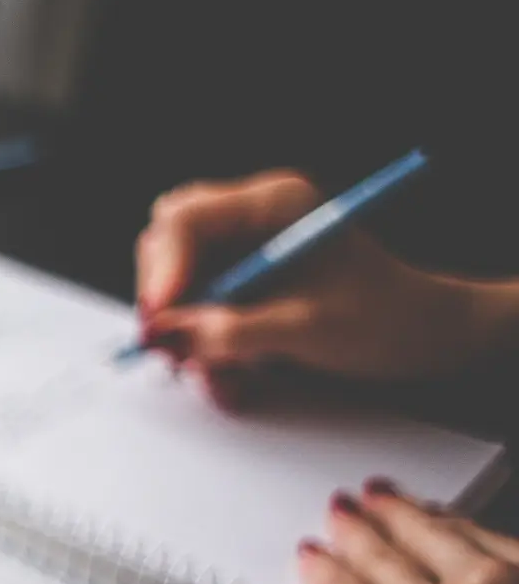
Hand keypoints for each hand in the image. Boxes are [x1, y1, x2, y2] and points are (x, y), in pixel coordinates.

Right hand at [134, 171, 518, 407]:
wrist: (424, 335)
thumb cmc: (384, 319)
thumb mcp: (305, 329)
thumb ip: (231, 330)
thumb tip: (166, 335)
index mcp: (273, 204)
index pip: (186, 220)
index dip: (163, 269)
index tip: (158, 318)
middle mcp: (251, 218)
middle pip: (169, 245)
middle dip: (167, 301)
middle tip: (168, 348)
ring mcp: (245, 250)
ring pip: (180, 285)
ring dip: (187, 336)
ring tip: (218, 380)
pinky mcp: (243, 282)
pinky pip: (199, 311)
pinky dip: (205, 348)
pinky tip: (231, 379)